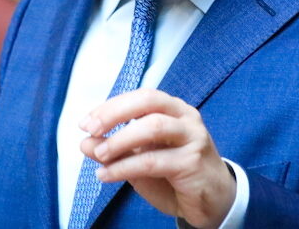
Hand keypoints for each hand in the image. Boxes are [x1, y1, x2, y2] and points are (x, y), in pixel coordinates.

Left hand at [79, 89, 234, 227]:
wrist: (213, 201)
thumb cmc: (176, 175)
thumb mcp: (140, 160)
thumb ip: (116, 149)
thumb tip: (85, 142)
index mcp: (174, 109)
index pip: (141, 96)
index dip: (112, 106)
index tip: (86, 122)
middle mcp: (186, 117)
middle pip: (149, 101)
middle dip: (115, 113)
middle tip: (92, 129)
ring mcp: (193, 137)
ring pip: (153, 127)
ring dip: (120, 139)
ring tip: (99, 154)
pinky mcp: (192, 162)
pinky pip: (153, 160)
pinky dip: (125, 166)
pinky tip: (107, 175)